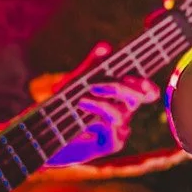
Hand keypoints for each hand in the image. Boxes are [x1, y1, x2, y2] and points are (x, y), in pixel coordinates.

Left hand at [34, 45, 159, 165]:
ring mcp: (119, 130)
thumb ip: (90, 66)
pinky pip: (111, 131)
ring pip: (122, 114)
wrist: (44, 136)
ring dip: (102, 104)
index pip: (146, 92)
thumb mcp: (74, 83)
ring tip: (81, 100)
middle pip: (137, 98)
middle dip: (119, 89)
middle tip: (96, 85)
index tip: (131, 76)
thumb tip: (105, 47)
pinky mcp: (110, 144)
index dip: (146, 84)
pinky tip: (83, 115)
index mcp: (121, 98)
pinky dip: (97, 120)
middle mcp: (124, 113)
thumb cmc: (63, 108)